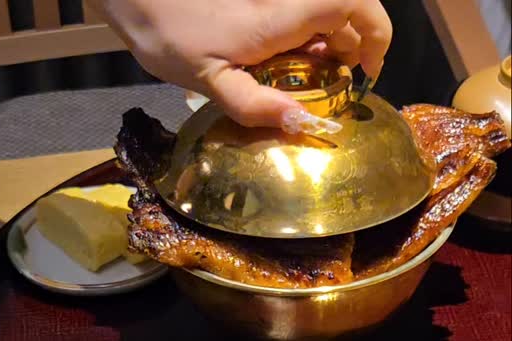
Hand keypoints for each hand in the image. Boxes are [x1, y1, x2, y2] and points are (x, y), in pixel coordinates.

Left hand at [91, 0, 391, 131]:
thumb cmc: (168, 34)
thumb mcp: (209, 81)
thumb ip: (256, 105)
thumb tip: (303, 125)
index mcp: (280, 17)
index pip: (352, 4)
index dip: (375, 32)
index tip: (368, 69)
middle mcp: (284, 1)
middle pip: (347, 8)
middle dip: (355, 44)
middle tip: (337, 84)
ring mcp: (275, 1)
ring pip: (324, 12)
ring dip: (330, 44)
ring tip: (311, 79)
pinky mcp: (264, 6)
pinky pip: (299, 17)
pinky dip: (306, 39)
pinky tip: (285, 65)